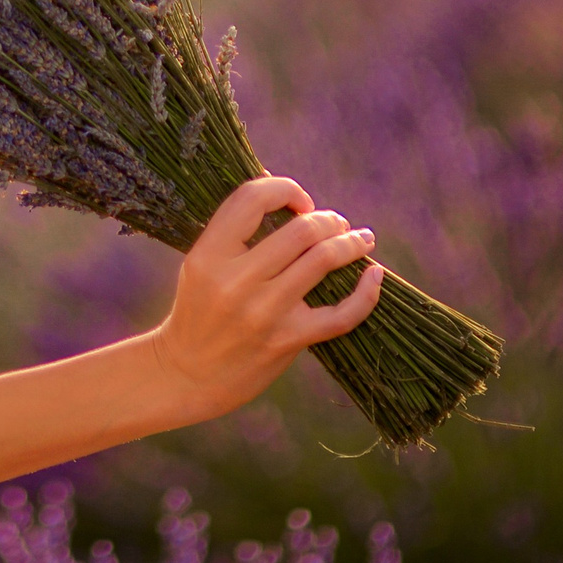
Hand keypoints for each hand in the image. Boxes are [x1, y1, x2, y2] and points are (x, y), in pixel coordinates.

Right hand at [143, 175, 383, 424]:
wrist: (188, 373)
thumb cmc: (198, 310)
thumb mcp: (201, 264)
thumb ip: (235, 233)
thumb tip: (281, 191)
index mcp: (208, 255)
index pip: (252, 198)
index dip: (285, 189)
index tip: (299, 202)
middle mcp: (235, 281)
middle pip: (300, 230)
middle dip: (327, 219)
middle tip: (336, 222)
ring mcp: (264, 312)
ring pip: (323, 261)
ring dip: (351, 243)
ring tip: (361, 238)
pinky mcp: (287, 341)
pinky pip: (341, 314)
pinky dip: (367, 293)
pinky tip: (375, 275)